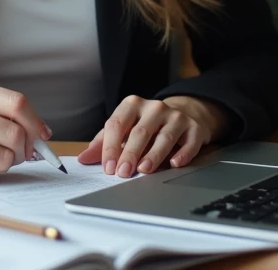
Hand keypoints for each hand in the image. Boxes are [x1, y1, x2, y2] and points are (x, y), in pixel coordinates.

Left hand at [76, 95, 226, 176]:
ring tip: (144, 170)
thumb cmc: (147, 125)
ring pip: (164, 137)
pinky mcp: (194, 128)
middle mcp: (154, 108)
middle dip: (130, 153)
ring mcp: (176, 117)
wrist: (183, 114)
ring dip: (153, 155)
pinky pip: (188, 142)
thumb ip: (103, 143)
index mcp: (132, 105)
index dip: (111, 147)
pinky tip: (174, 163)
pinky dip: (182, 153)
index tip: (108, 167)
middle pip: (140, 132)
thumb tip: (83, 159)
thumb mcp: (124, 128)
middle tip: (123, 173)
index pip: (117, 124)